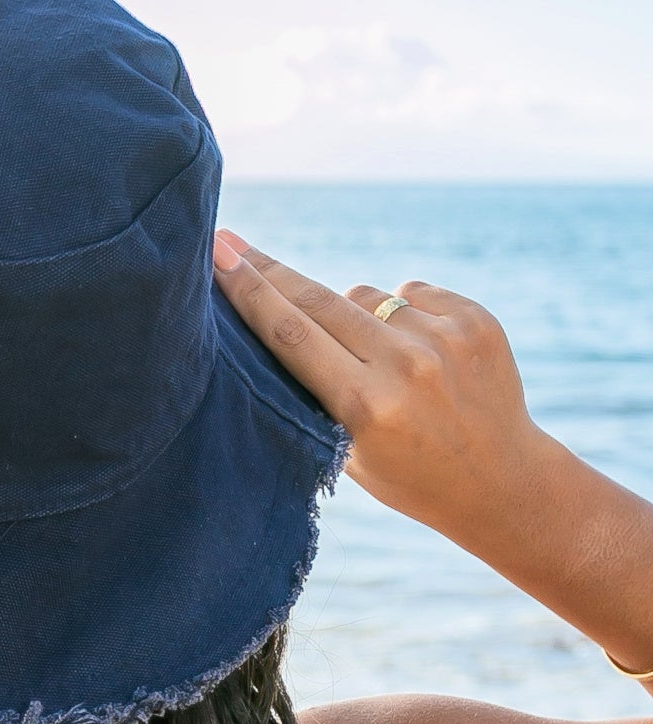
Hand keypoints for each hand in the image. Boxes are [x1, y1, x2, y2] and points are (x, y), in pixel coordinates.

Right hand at [210, 228, 550, 542]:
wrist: (505, 482)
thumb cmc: (408, 475)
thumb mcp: (347, 452)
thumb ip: (317, 390)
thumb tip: (282, 311)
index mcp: (366, 407)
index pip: (291, 333)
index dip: (249, 290)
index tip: (218, 252)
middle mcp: (405, 367)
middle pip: (316, 300)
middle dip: (266, 270)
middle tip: (228, 240)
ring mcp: (444, 339)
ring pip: (362, 295)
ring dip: (349, 313)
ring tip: (374, 360)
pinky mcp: (475, 320)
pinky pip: (407, 292)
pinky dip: (399, 313)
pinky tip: (416, 352)